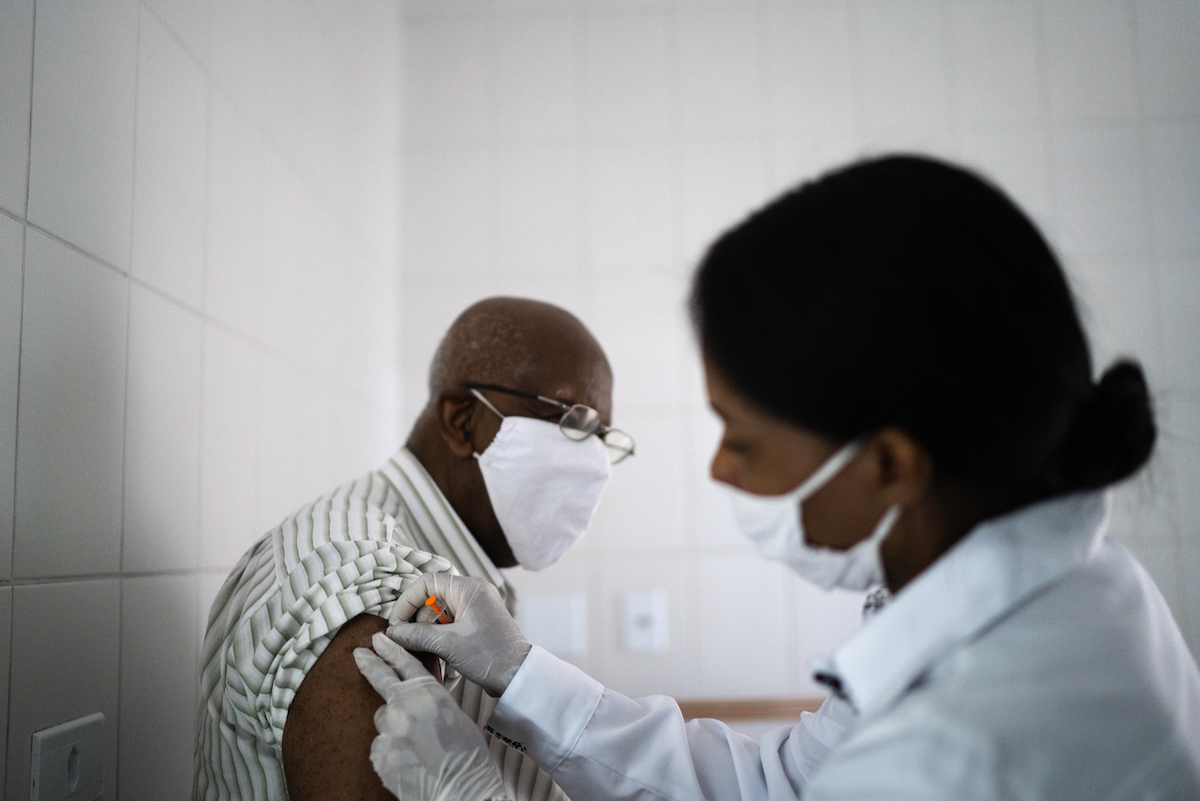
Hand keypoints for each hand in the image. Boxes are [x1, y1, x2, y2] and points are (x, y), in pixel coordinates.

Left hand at [354, 633, 509, 800]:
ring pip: (384, 720)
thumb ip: (429, 701)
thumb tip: (415, 700)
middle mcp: (403, 706)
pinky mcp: (379, 754)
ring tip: (417, 745)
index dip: (390, 649)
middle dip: (368, 662)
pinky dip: (392, 750)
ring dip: (394, 726)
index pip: (404, 662)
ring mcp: (388, 731)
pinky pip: (381, 745)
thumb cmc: (467, 756)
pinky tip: (410, 760)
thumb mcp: (453, 715)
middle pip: (380, 678)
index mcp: (427, 692)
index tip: (378, 639)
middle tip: (358, 653)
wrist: (461, 791)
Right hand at [386, 573, 531, 696]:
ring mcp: (475, 608)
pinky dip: (437, 634)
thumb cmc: (490, 656)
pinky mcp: (476, 623)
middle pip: (432, 597)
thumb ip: (416, 635)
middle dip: (415, 618)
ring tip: (415, 648)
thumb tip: (391, 633)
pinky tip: (429, 651)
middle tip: (402, 639)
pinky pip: (449, 622)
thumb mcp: (448, 645)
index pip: (427, 582)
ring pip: (439, 611)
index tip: (396, 623)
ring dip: (425, 628)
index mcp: (469, 588)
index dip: (407, 601)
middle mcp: (473, 592)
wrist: (518, 675)